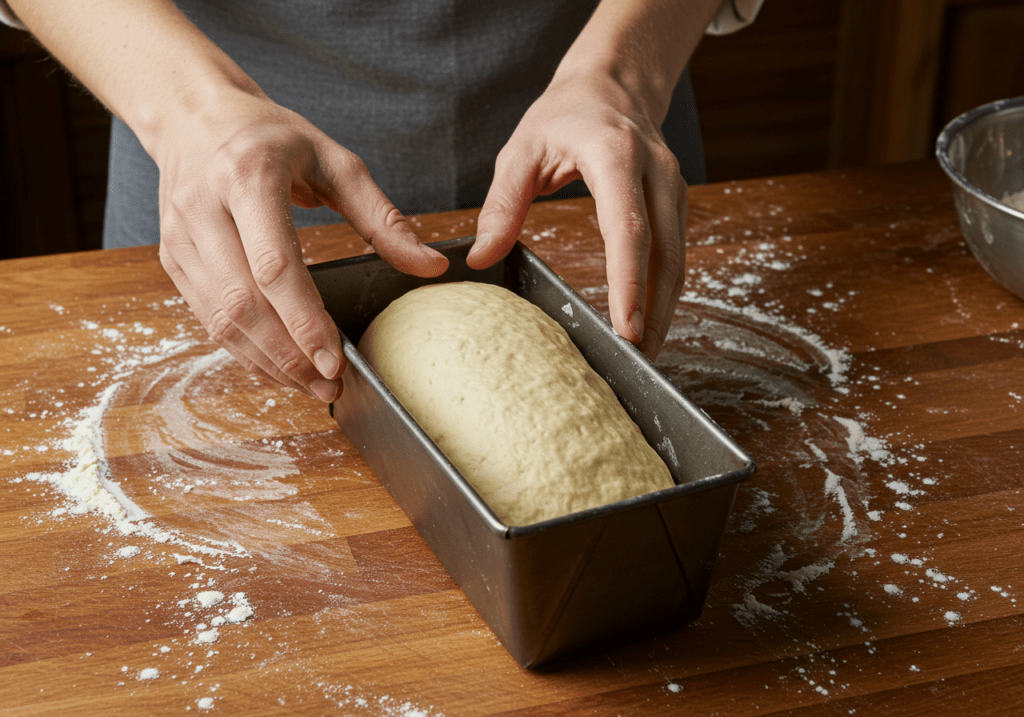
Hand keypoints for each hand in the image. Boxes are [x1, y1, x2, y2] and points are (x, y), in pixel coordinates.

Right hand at [155, 87, 448, 401]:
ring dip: (266, 362)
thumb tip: (431, 266)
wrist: (194, 117)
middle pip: (243, 302)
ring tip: (312, 386)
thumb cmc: (271, 137)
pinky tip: (280, 365)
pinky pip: (207, 317)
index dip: (303, 320)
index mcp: (248, 176)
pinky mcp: (174, 258)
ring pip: (220, 319)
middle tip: (330, 386)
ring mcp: (181, 237)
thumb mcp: (335, 161)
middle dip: (288, 355)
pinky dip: (244, 349)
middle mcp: (205, 208)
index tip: (334, 360)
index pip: (274, 264)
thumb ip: (382, 218)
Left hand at [467, 72, 686, 359]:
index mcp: (616, 156)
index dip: (629, 281)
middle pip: (664, 254)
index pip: (629, 227)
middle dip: (654, 311)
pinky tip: (649, 323)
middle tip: (636, 361)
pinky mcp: (676, 204)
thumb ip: (502, 204)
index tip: (627, 327)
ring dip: (664, 310)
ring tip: (644, 357)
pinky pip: (675, 256)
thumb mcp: (521, 149)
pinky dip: (664, 294)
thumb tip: (480, 258)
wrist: (612, 86)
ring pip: (678, 261)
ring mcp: (674, 189)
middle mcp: (656, 174)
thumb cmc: (564, 116)